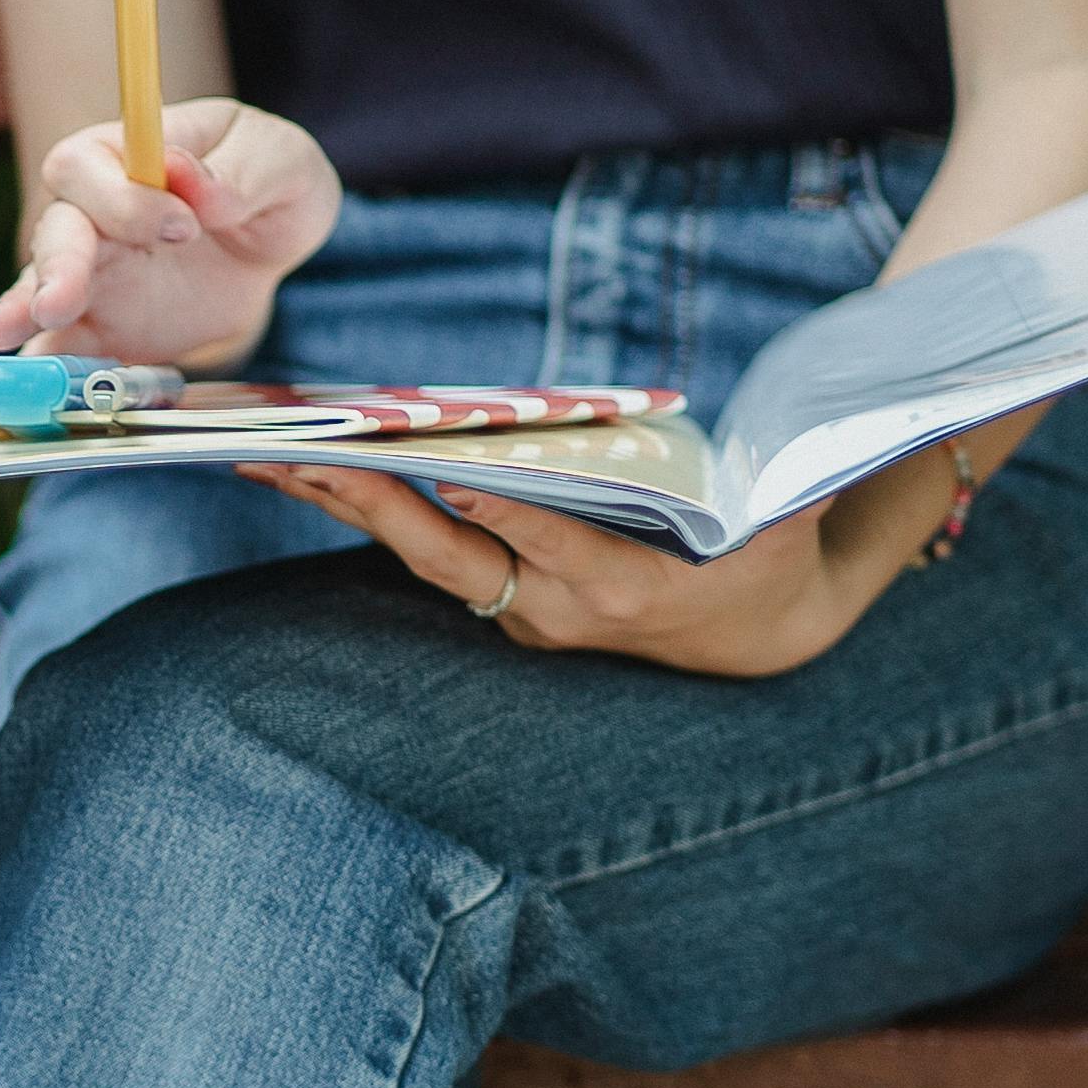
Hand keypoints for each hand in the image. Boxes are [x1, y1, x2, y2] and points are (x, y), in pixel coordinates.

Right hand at [0, 100, 340, 369]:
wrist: (271, 246)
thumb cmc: (268, 181)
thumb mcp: (280, 159)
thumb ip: (241, 172)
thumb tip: (187, 180)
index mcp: (127, 156)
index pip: (90, 166)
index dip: (124, 198)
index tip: (185, 227)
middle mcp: (93, 213)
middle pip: (56, 231)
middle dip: (57, 266)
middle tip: (62, 301)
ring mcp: (92, 275)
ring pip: (43, 289)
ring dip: (25, 313)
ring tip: (4, 334)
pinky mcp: (102, 328)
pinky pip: (66, 347)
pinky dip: (48, 367)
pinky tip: (32, 384)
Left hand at [238, 464, 891, 677]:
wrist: (751, 635)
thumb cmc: (771, 564)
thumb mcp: (789, 531)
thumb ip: (793, 492)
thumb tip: (825, 452)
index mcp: (624, 590)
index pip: (555, 547)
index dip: (510, 514)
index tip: (460, 478)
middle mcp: (553, 609)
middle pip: (449, 555)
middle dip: (374, 504)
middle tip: (300, 455)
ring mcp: (517, 608)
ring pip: (417, 551)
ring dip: (341, 502)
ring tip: (262, 452)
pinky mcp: (497, 594)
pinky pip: (421, 544)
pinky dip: (362, 504)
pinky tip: (301, 465)